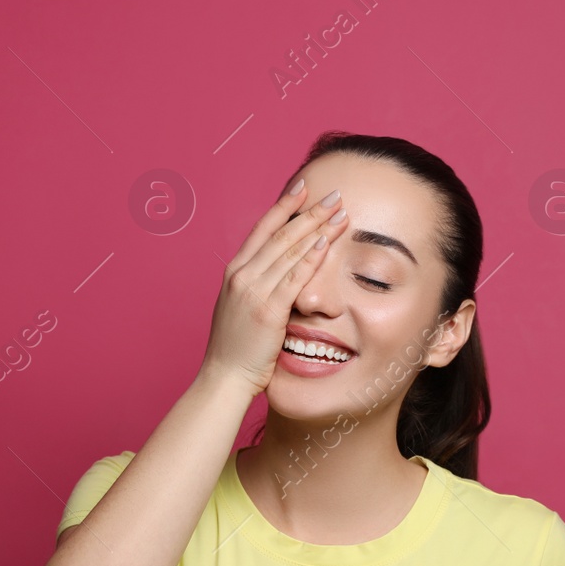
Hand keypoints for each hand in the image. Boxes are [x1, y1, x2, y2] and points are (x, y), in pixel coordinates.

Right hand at [200, 179, 349, 396]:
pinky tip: (327, 243)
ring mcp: (253, 291)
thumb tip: (278, 272)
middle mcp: (242, 275)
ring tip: (340, 213)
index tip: (303, 188)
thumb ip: (257, 286)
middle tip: (334, 195)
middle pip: (280, 234)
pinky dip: (312, 258)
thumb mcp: (240, 307)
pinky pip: (294, 278)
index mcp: (234, 272)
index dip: (284, 206)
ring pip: (289, 250)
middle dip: (310, 212)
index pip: (262, 229)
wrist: (224, 377)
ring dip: (318, 228)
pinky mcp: (268, 310)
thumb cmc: (235, 347)